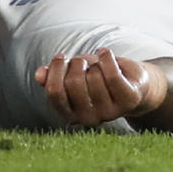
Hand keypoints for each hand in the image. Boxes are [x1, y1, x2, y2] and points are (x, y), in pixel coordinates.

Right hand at [35, 48, 162, 126]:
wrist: (133, 83)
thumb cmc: (98, 78)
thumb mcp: (73, 75)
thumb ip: (54, 77)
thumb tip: (39, 75)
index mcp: (70, 115)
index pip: (54, 93)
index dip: (55, 71)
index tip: (60, 57)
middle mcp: (89, 118)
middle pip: (73, 83)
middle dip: (76, 64)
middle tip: (83, 62)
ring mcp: (110, 112)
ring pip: (94, 77)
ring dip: (95, 63)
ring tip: (100, 65)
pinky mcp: (128, 101)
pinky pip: (112, 75)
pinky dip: (107, 58)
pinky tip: (105, 53)